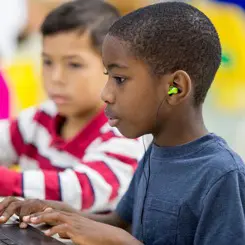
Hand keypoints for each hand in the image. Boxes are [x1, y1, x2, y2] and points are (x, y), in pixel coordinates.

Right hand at [0, 197, 50, 227]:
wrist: (49, 205)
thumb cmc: (48, 210)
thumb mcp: (49, 212)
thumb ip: (44, 214)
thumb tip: (41, 215)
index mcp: (34, 203)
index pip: (26, 208)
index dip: (23, 217)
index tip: (22, 225)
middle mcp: (26, 201)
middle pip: (15, 204)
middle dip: (8, 212)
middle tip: (2, 220)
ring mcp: (21, 202)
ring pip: (10, 201)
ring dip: (2, 207)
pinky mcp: (17, 204)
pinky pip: (8, 203)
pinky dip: (2, 207)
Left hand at [26, 210, 141, 244]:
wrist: (108, 235)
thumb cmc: (94, 235)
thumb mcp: (79, 231)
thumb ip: (68, 231)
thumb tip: (58, 234)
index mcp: (72, 217)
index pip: (55, 211)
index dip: (43, 213)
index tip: (32, 215)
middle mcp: (72, 217)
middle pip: (52, 212)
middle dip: (38, 214)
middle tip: (25, 217)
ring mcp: (75, 223)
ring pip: (56, 217)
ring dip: (42, 219)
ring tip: (31, 222)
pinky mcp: (78, 230)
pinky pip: (63, 228)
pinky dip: (54, 230)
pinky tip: (46, 234)